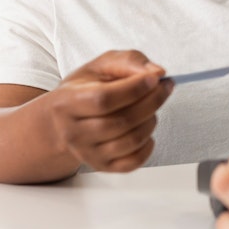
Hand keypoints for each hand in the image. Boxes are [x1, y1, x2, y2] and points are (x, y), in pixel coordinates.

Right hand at [45, 50, 172, 172]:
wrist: (64, 120)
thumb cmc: (85, 88)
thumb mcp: (100, 66)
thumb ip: (128, 62)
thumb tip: (156, 72)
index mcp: (66, 103)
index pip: (104, 99)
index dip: (134, 89)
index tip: (154, 78)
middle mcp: (73, 133)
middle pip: (121, 121)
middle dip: (151, 102)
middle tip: (164, 87)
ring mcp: (87, 153)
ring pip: (131, 141)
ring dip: (151, 120)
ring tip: (152, 107)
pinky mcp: (102, 166)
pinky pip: (134, 161)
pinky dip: (149, 144)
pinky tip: (145, 127)